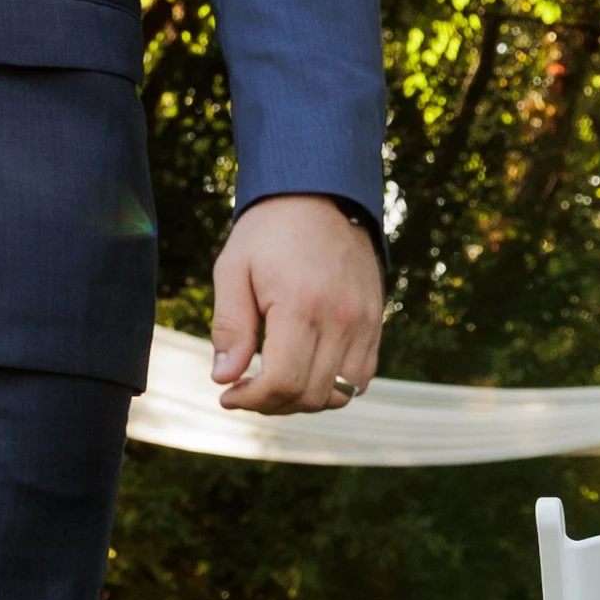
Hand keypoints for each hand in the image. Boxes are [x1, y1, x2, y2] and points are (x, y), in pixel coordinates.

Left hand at [209, 197, 384, 414]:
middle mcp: (341, 319)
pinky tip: (304, 371)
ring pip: (340, 394)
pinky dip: (333, 387)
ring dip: (303, 400)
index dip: (252, 400)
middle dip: (272, 404)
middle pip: (311, 395)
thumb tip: (223, 377)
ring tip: (273, 383)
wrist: (319, 195)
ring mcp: (365, 322)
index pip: (283, 382)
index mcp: (301, 306)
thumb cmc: (267, 232)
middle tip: (244, 390)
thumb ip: (230, 327)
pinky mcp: (376, 322)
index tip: (227, 395)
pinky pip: (362, 377)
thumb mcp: (233, 270)